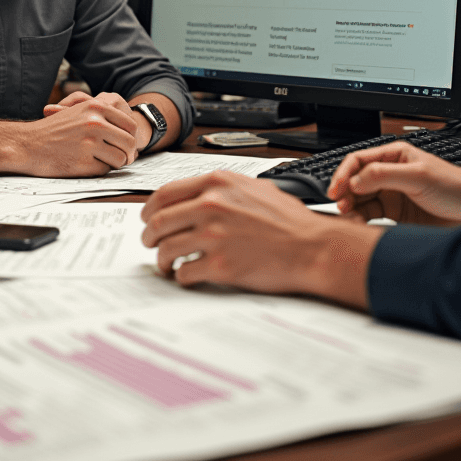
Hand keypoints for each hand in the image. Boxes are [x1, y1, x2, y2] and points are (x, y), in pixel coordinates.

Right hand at [22, 91, 140, 176]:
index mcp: (96, 107)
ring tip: (99, 160)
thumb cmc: (53, 130)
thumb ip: (104, 117)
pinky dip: (98, 170)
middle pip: (129, 143)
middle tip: (119, 158)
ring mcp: (90, 143)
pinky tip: (84, 164)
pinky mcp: (83, 162)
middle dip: (127, 154)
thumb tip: (132, 135)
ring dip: (114, 163)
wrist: (27, 144)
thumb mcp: (79, 112)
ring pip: (121, 159)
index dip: (130, 138)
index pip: (130, 125)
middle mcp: (95, 122)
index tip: (124, 145)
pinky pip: (105, 170)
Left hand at [140, 170, 381, 306]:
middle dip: (148, 235)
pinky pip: (184, 273)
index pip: (164, 193)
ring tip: (165, 264)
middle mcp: (211, 206)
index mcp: (216, 183)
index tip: (147, 218)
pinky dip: (180, 277)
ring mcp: (214, 236)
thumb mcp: (254, 187)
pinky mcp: (221, 266)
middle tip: (149, 243)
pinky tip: (186, 276)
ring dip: (161, 259)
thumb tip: (196, 195)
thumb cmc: (290, 220)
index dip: (149, 208)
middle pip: (158, 221)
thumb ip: (222, 188)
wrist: (314, 247)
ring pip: (166, 248)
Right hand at [328, 142, 460, 225]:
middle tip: (340, 205)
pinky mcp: (395, 213)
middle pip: (355, 180)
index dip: (343, 174)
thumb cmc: (457, 187)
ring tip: (348, 216)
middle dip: (345, 192)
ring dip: (351, 206)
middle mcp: (390, 173)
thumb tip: (356, 180)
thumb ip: (385, 175)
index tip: (336, 190)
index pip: (358, 161)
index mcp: (394, 156)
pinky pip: (371, 214)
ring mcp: (392, 193)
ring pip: (360, 199)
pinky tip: (359, 224)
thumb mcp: (419, 177)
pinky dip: (361, 219)